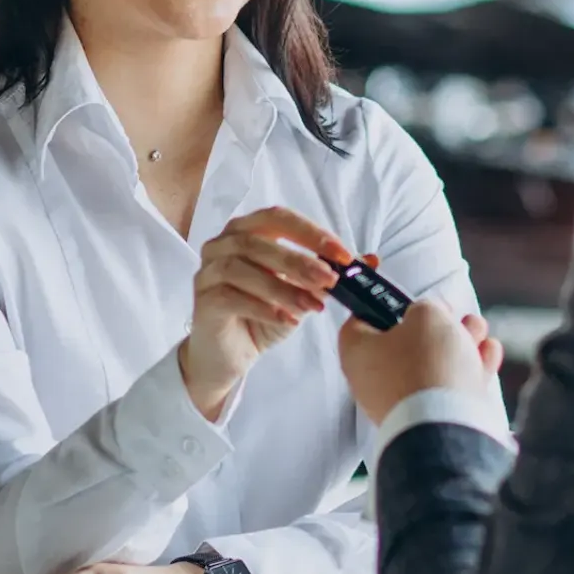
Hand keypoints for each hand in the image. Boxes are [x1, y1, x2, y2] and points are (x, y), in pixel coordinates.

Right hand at [180, 208, 350, 419]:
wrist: (230, 355)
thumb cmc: (263, 315)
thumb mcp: (302, 293)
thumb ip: (327, 275)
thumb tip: (370, 261)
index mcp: (246, 231)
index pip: (280, 219)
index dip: (312, 234)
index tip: (344, 256)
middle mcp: (222, 244)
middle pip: (259, 241)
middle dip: (300, 260)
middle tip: (331, 280)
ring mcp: (207, 272)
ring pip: (243, 268)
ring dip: (284, 287)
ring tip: (313, 307)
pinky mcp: (203, 301)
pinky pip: (232, 298)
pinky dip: (265, 308)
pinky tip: (288, 321)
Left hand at [337, 297, 496, 425]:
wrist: (445, 426)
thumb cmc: (427, 363)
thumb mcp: (428, 314)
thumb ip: (427, 306)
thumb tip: (431, 315)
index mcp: (356, 350)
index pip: (362, 318)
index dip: (387, 302)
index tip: (412, 299)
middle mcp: (371, 379)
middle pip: (405, 341)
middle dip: (439, 324)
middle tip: (456, 315)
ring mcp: (399, 402)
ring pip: (431, 363)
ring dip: (460, 343)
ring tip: (479, 331)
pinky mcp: (426, 419)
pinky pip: (445, 387)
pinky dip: (468, 369)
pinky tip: (488, 353)